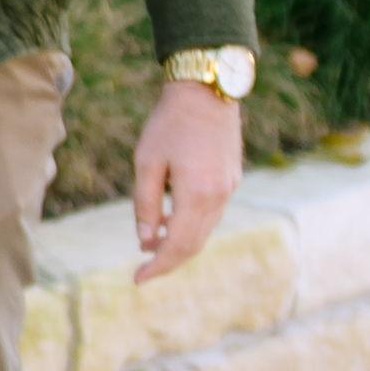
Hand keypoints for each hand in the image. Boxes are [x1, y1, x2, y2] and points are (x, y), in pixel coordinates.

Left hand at [131, 79, 244, 276]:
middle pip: (194, 244)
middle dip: (168, 261)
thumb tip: (145, 240)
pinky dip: (191, 227)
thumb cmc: (169, 123)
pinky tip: (171, 224)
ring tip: (151, 246)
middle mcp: (219, 196)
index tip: (137, 279)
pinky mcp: (232, 179)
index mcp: (197, 193)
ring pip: (204, 231)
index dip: (157, 266)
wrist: (207, 91)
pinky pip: (211, 215)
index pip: (176, 245)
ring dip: (179, 244)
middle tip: (143, 270)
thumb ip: (146, 204)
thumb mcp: (146, 162)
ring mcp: (229, 188)